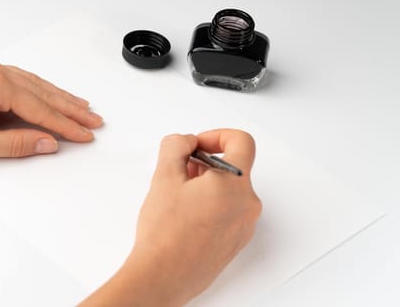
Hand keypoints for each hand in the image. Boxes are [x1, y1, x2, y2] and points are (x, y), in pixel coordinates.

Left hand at [0, 54, 102, 176]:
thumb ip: (16, 143)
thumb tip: (47, 143)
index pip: (40, 109)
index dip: (66, 126)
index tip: (86, 134)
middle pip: (42, 92)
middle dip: (69, 108)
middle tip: (93, 120)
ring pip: (33, 82)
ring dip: (57, 96)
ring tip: (80, 107)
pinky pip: (18, 78)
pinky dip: (37, 89)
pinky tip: (49, 95)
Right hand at [81, 129, 260, 306]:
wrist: (163, 276)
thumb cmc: (165, 233)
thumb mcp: (164, 176)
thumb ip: (176, 146)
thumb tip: (186, 142)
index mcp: (235, 184)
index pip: (241, 141)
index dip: (216, 136)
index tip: (196, 146)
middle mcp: (247, 205)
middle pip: (233, 168)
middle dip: (205, 164)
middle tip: (178, 173)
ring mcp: (243, 226)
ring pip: (229, 191)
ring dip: (206, 186)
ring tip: (178, 199)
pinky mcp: (235, 242)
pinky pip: (228, 213)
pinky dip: (210, 206)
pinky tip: (185, 217)